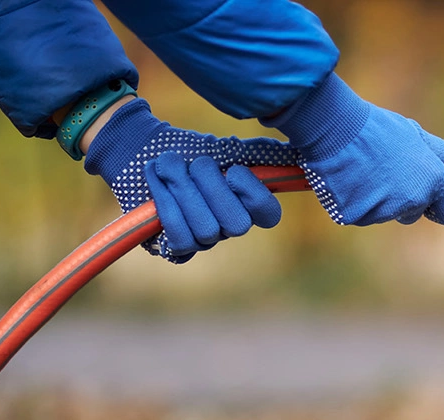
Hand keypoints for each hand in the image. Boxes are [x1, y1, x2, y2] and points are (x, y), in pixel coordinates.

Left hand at [84, 98, 297, 262]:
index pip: (268, 215)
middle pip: (236, 224)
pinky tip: (157, 182)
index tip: (234, 170)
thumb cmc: (188, 150)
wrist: (139, 148)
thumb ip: (267, 156)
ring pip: (205, 229)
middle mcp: (229, 228)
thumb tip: (303, 156)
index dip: (251, 193)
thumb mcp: (229, 150)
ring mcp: (203, 241)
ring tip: (168, 167)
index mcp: (248, 206)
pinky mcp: (173, 246)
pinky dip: (165, 203)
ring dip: (182, 189)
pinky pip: (180, 236)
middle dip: (210, 186)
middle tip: (195, 164)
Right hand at [262, 73, 443, 226]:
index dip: (442, 203)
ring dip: (379, 198)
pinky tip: (349, 178)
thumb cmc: (379, 128)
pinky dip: (356, 202)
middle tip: (386, 168)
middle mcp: (411, 200)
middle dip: (406, 199)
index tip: (431, 192)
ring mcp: (383, 211)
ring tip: (365, 168)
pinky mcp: (356, 217)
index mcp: (433, 181)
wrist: (332, 124)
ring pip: (388, 214)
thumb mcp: (420, 138)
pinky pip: (362, 216)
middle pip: (415, 214)